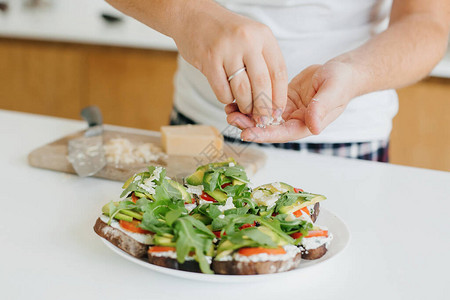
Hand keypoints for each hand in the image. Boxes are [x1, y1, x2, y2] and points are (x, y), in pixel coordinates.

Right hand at [173, 0, 287, 124]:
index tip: (277, 111)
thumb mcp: (251, 37)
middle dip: (263, 107)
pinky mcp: (209, 60)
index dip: (279, 96)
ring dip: (245, 106)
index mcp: (263, 36)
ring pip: (242, 91)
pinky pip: (222, 91)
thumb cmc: (224, 32)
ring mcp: (227, 50)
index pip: (278, 72)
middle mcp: (247, 41)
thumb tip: (272, 98)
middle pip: (262, 84)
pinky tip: (227, 95)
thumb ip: (263, 61)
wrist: (192, 16)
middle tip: (262, 119)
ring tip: (244, 108)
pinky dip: (226, 99)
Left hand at [226, 61, 357, 142]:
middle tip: (231, 118)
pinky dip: (250, 101)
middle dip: (249, 125)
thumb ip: (322, 108)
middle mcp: (294, 121)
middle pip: (267, 127)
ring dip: (246, 115)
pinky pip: (262, 102)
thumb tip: (313, 126)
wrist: (342, 71)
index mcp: (306, 124)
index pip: (282, 133)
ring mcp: (286, 111)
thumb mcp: (333, 91)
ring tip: (228, 109)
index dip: (264, 134)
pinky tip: (236, 97)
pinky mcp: (281, 99)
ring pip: (262, 116)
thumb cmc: (342, 81)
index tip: (247, 133)